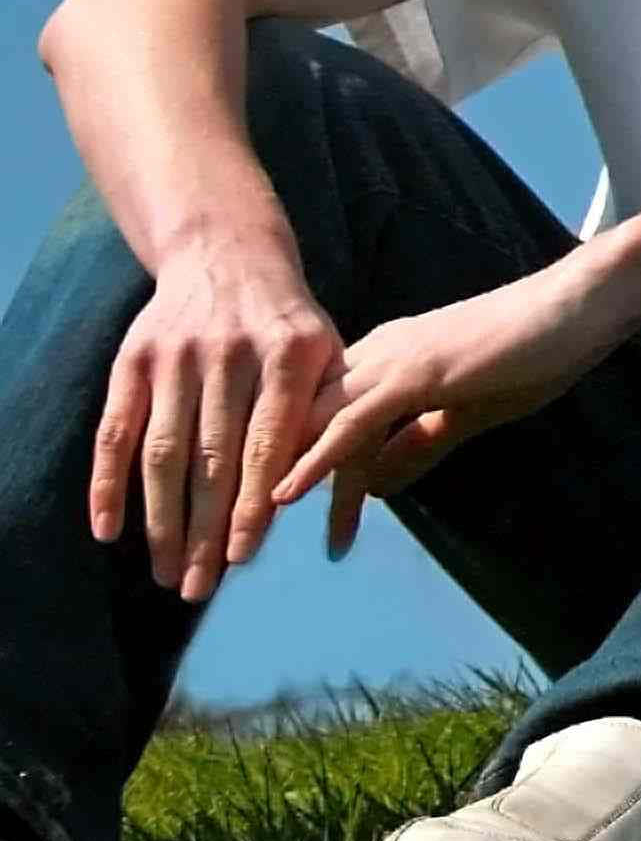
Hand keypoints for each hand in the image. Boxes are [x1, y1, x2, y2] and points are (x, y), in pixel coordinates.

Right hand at [90, 245, 343, 601]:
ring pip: (162, 452)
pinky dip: (107, 484)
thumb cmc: (291, 327)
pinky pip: (114, 431)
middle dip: (205, 529)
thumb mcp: (329, 357)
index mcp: (289, 356)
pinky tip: (110, 531)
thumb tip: (333, 500)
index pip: (269, 444)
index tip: (242, 558)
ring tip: (166, 572)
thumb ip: (333, 421)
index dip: (255, 504)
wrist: (228, 254)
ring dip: (159, 520)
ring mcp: (176, 356)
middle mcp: (229, 355)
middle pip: (213, 458)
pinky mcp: (133, 360)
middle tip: (199, 587)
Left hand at [271, 265, 618, 557]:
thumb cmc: (536, 351)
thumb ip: (418, 444)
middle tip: (232, 539)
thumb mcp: (467, 411)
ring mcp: (391, 360)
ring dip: (274, 481)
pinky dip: (314, 460)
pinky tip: (286, 496)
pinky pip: (351, 422)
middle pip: (295, 423)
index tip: (260, 519)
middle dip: (259, 480)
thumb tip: (376, 487)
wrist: (579, 305)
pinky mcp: (416, 372)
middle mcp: (373, 355)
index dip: (283, 466)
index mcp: (384, 360)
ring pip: (311, 425)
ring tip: (245, 535)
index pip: (314, 419)